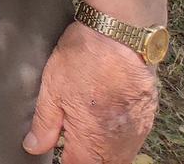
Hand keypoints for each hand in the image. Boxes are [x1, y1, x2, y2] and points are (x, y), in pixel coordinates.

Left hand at [24, 21, 158, 162]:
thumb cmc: (85, 57)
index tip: (58, 152)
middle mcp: (120, 141)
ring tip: (89, 131)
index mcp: (93, 139)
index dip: (65, 161)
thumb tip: (34, 146)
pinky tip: (108, 120)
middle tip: (72, 144)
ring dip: (105, 151)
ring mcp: (139, 128)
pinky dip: (120, 137)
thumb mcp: (52, 88)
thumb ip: (45, 123)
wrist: (121, 34)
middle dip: (87, 159)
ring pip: (122, 155)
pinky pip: (134, 138)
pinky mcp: (149, 113)